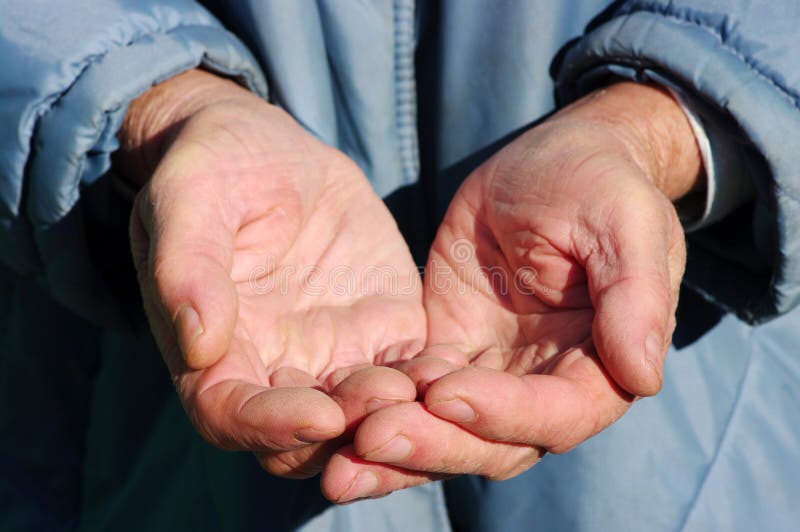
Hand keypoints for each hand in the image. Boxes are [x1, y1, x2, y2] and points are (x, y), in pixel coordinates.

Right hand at [124, 71, 425, 479]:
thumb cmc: (212, 170)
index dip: (273, 427)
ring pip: (367, 414)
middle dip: (349, 428)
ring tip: (425, 387)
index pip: (233, 416)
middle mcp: (276, 365)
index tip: (321, 416)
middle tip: (388, 398)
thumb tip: (200, 344)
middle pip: (308, 436)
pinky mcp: (385, 325)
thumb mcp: (189, 201)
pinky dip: (431, 378)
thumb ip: (187, 269)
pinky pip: (412, 368)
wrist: (268, 148)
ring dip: (395, 412)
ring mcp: (335, 351)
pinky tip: (455, 368)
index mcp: (216, 352)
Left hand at [322, 82, 701, 495]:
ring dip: (395, 447)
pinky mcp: (444, 348)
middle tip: (370, 439)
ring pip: (443, 429)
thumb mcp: (624, 221)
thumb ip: (636, 296)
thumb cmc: (599, 182)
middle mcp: (543, 384)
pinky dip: (376, 406)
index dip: (504, 415)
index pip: (556, 415)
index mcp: (598, 365)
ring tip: (337, 459)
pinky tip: (330, 414)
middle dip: (433, 446)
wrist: (552, 159)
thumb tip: (641, 376)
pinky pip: (409, 388)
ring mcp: (489, 371)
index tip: (447, 393)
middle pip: (491, 441)